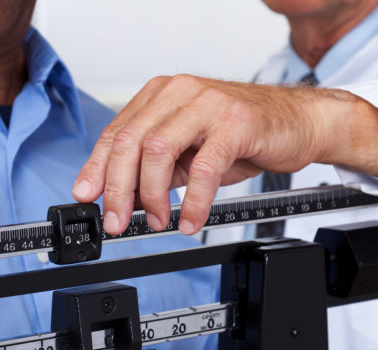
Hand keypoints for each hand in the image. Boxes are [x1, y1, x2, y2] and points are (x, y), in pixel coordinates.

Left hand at [72, 74, 373, 234]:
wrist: (298, 122)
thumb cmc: (239, 135)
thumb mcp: (187, 152)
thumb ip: (154, 171)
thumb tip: (123, 200)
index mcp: (160, 96)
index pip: (116, 134)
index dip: (96, 169)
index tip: (86, 197)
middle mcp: (178, 93)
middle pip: (130, 143)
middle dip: (117, 189)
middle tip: (116, 221)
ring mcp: (206, 104)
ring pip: (157, 152)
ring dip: (152, 196)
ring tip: (158, 221)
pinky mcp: (234, 123)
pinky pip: (202, 169)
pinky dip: (192, 202)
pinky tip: (190, 221)